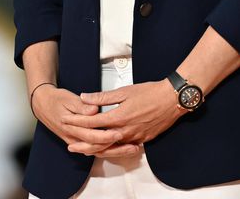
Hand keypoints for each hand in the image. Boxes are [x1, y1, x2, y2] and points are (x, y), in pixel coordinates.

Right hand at [31, 86, 139, 157]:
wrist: (42, 105)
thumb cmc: (56, 100)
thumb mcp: (68, 99)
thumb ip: (82, 106)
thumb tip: (94, 110)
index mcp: (72, 127)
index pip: (92, 136)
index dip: (107, 136)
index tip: (120, 133)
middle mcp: (74, 137)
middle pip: (98, 148)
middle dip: (117, 149)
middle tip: (133, 146)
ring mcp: (76, 141)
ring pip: (97, 151)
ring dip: (115, 152)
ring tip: (132, 149)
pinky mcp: (78, 141)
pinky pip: (94, 149)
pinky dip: (108, 150)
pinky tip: (120, 147)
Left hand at [64, 80, 182, 155]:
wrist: (172, 100)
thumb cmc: (151, 92)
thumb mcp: (125, 91)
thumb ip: (103, 97)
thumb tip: (85, 97)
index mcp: (119, 117)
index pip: (92, 123)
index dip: (77, 122)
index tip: (67, 121)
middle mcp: (125, 130)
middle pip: (98, 141)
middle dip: (82, 143)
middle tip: (70, 144)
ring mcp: (134, 137)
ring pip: (111, 148)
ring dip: (96, 149)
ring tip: (85, 149)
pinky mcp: (143, 140)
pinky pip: (124, 148)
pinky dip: (112, 149)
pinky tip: (107, 147)